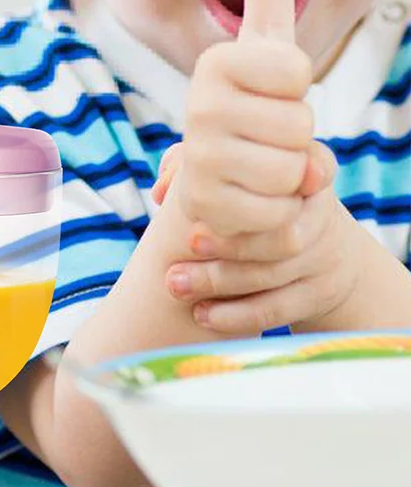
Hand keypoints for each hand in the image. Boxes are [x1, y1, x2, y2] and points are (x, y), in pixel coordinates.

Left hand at [165, 141, 359, 333]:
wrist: (324, 257)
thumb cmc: (262, 210)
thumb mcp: (243, 182)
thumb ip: (200, 172)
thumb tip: (161, 190)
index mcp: (302, 179)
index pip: (288, 179)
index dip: (253, 194)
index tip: (202, 211)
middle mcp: (321, 217)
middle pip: (278, 234)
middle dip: (227, 245)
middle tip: (184, 248)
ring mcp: (325, 258)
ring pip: (272, 273)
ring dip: (218, 281)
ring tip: (176, 284)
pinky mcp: (319, 294)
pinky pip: (276, 308)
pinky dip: (236, 314)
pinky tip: (202, 314)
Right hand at [176, 0, 315, 236]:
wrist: (217, 183)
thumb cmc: (252, 110)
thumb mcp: (266, 48)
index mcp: (215, 64)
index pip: (296, 71)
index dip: (298, 88)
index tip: (271, 90)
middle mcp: (197, 107)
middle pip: (299, 123)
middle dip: (298, 138)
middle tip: (267, 138)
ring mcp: (198, 157)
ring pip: (291, 170)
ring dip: (291, 177)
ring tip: (261, 169)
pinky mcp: (205, 205)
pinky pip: (277, 211)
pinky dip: (279, 213)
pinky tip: (252, 200)